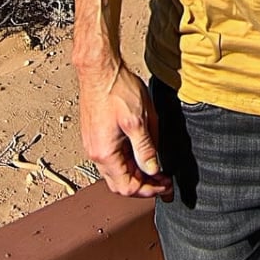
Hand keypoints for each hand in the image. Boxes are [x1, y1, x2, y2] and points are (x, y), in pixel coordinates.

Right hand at [77, 62, 173, 197]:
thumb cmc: (116, 89)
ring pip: (117, 170)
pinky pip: (113, 157)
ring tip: (156, 166)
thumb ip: (146, 148)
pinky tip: (141, 151)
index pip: (127, 187)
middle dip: (144, 185)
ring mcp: (94, 144)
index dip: (149, 190)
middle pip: (120, 183)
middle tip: (163, 180)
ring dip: (136, 172)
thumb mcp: (139, 120)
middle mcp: (96, 153)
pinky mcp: (96, 134)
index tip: (165, 185)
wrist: (99, 69)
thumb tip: (152, 169)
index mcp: (105, 154)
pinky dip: (129, 160)